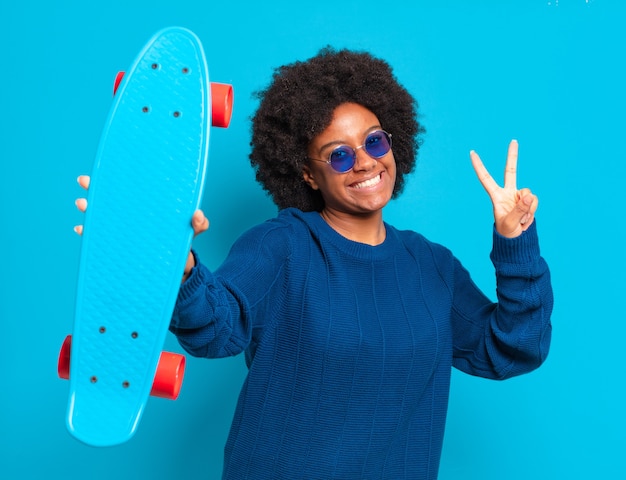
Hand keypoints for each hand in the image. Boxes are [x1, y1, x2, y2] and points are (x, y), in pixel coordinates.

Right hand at [74, 175, 208, 280]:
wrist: (177, 268)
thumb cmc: (181, 242)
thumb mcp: (192, 231)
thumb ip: (199, 224)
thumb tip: (198, 215)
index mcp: (147, 209)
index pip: (129, 190)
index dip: (116, 180)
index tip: (105, 169)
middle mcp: (132, 219)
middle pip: (110, 201)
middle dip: (95, 189)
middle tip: (84, 182)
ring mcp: (125, 234)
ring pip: (102, 219)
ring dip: (90, 211)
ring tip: (82, 205)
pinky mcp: (123, 250)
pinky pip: (103, 240)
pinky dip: (91, 235)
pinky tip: (82, 230)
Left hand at [470, 140, 537, 237]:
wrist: (517, 239)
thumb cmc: (507, 232)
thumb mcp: (510, 224)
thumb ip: (519, 210)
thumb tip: (528, 196)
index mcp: (496, 196)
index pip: (486, 178)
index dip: (479, 166)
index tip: (472, 153)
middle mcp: (507, 192)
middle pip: (511, 171)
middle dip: (513, 156)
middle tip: (514, 140)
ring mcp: (518, 195)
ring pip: (528, 194)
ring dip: (527, 209)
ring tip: (520, 220)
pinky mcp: (528, 200)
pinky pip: (534, 201)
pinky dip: (532, 211)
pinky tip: (526, 219)